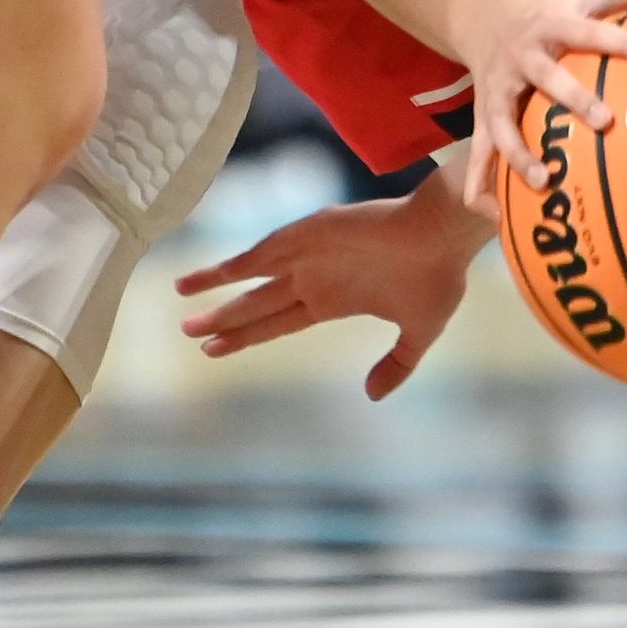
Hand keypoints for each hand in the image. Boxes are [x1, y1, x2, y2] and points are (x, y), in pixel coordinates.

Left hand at [176, 186, 480, 398]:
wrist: (446, 234)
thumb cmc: (437, 278)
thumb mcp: (418, 333)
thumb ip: (395, 365)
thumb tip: (372, 396)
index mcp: (334, 301)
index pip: (276, 323)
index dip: (244, 336)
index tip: (213, 351)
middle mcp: (314, 278)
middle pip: (256, 304)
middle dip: (222, 319)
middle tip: (186, 332)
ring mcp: (311, 254)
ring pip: (251, 275)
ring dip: (216, 286)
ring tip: (180, 296)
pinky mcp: (313, 231)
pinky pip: (266, 249)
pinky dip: (238, 262)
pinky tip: (213, 275)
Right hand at [464, 0, 626, 217]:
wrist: (480, 11)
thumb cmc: (554, 7)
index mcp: (557, 23)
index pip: (593, 30)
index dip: (623, 42)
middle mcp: (527, 53)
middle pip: (548, 75)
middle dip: (573, 98)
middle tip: (604, 122)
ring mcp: (500, 84)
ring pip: (504, 119)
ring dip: (518, 151)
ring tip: (544, 180)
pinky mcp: (483, 110)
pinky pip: (481, 148)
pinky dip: (482, 180)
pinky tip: (493, 214)